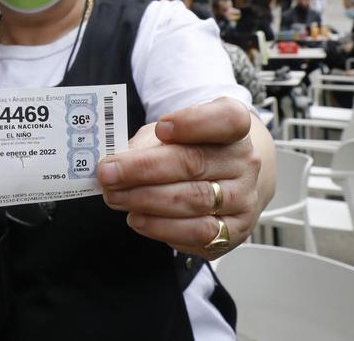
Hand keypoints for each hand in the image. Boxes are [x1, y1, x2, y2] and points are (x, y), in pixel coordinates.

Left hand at [99, 97, 263, 257]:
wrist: (227, 180)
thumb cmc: (193, 150)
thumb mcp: (172, 133)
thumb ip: (148, 142)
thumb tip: (115, 160)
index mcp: (233, 127)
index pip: (227, 119)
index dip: (194, 123)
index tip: (161, 129)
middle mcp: (244, 161)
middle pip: (195, 162)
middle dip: (144, 169)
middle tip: (108, 173)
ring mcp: (243, 198)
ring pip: (193, 200)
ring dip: (146, 200)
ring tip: (116, 197)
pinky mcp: (234, 230)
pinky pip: (198, 233)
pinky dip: (162, 228)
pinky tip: (138, 219)